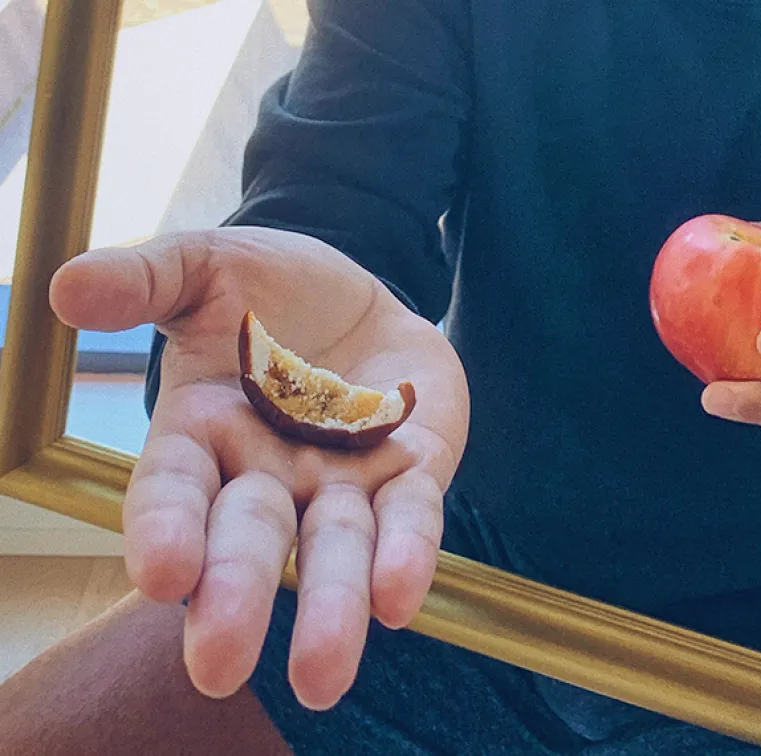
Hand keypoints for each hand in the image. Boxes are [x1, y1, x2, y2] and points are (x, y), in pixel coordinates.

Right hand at [49, 227, 469, 709]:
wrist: (360, 292)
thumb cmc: (268, 287)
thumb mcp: (205, 267)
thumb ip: (144, 279)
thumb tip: (63, 288)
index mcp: (203, 432)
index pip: (174, 489)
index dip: (167, 530)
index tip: (162, 576)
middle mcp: (267, 472)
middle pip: (250, 539)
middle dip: (236, 595)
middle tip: (218, 666)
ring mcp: (342, 480)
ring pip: (335, 549)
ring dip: (329, 608)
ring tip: (321, 676)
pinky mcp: (412, 473)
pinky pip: (412, 519)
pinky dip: (407, 556)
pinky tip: (400, 601)